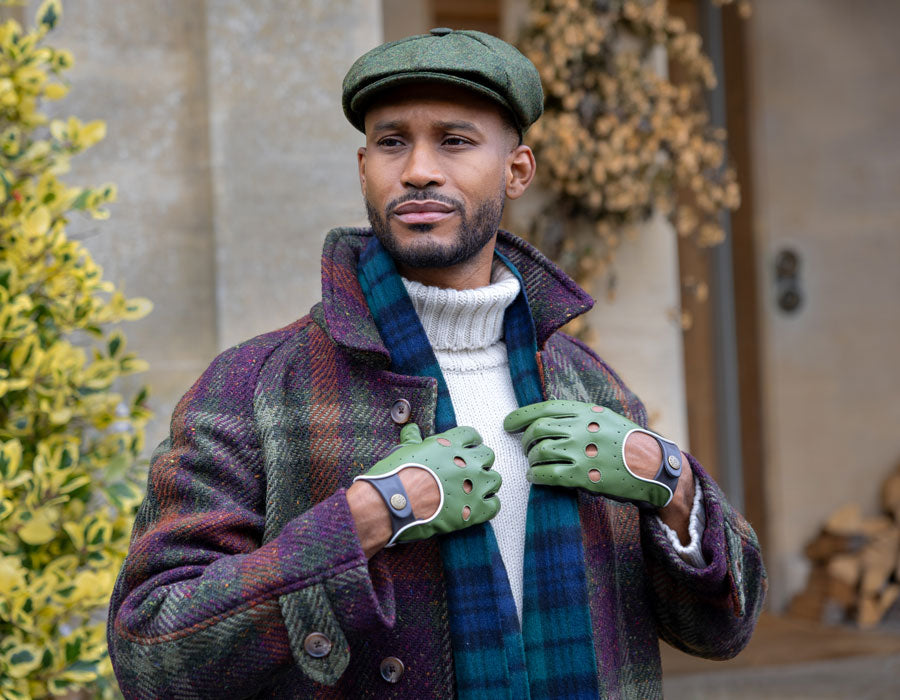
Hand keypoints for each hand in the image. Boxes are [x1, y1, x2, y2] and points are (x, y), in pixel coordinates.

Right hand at [355, 423, 500, 544]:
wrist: (391, 505)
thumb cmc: (395, 476)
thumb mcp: (403, 451)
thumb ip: (413, 439)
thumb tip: (412, 429)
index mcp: (449, 444)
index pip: (471, 435)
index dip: (470, 442)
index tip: (468, 449)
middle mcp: (466, 461)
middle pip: (487, 456)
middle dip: (480, 463)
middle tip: (469, 472)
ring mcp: (473, 485)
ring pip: (495, 480)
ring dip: (486, 484)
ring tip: (474, 491)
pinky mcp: (473, 510)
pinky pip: (494, 506)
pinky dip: (488, 506)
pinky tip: (476, 508)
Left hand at [503, 399, 673, 507]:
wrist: (654, 467)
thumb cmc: (629, 444)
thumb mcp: (607, 420)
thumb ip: (580, 418)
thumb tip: (549, 420)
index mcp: (587, 412)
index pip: (545, 408)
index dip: (522, 416)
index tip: (508, 424)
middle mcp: (582, 428)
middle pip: (538, 430)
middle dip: (526, 440)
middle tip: (526, 449)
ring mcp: (581, 451)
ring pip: (539, 452)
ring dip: (531, 459)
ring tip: (533, 465)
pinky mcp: (583, 476)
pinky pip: (547, 474)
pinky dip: (536, 476)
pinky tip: (535, 478)